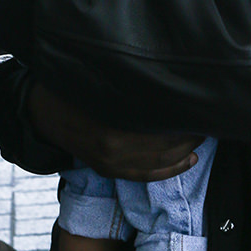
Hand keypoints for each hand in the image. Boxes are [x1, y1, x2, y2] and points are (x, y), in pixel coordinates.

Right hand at [28, 82, 199, 180]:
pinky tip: (189, 159)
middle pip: (167, 144)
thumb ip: (133, 84)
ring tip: (203, 135)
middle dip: (191, 133)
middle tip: (209, 118)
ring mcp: (112, 163)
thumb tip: (169, 75)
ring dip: (187, 150)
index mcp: (114, 124)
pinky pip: (148, 175)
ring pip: (161, 162)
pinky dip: (172, 169)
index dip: (186, 116)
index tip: (201, 103)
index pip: (163, 123)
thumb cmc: (74, 88)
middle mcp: (115, 148)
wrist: (42, 112)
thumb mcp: (101, 80)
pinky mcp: (110, 170)